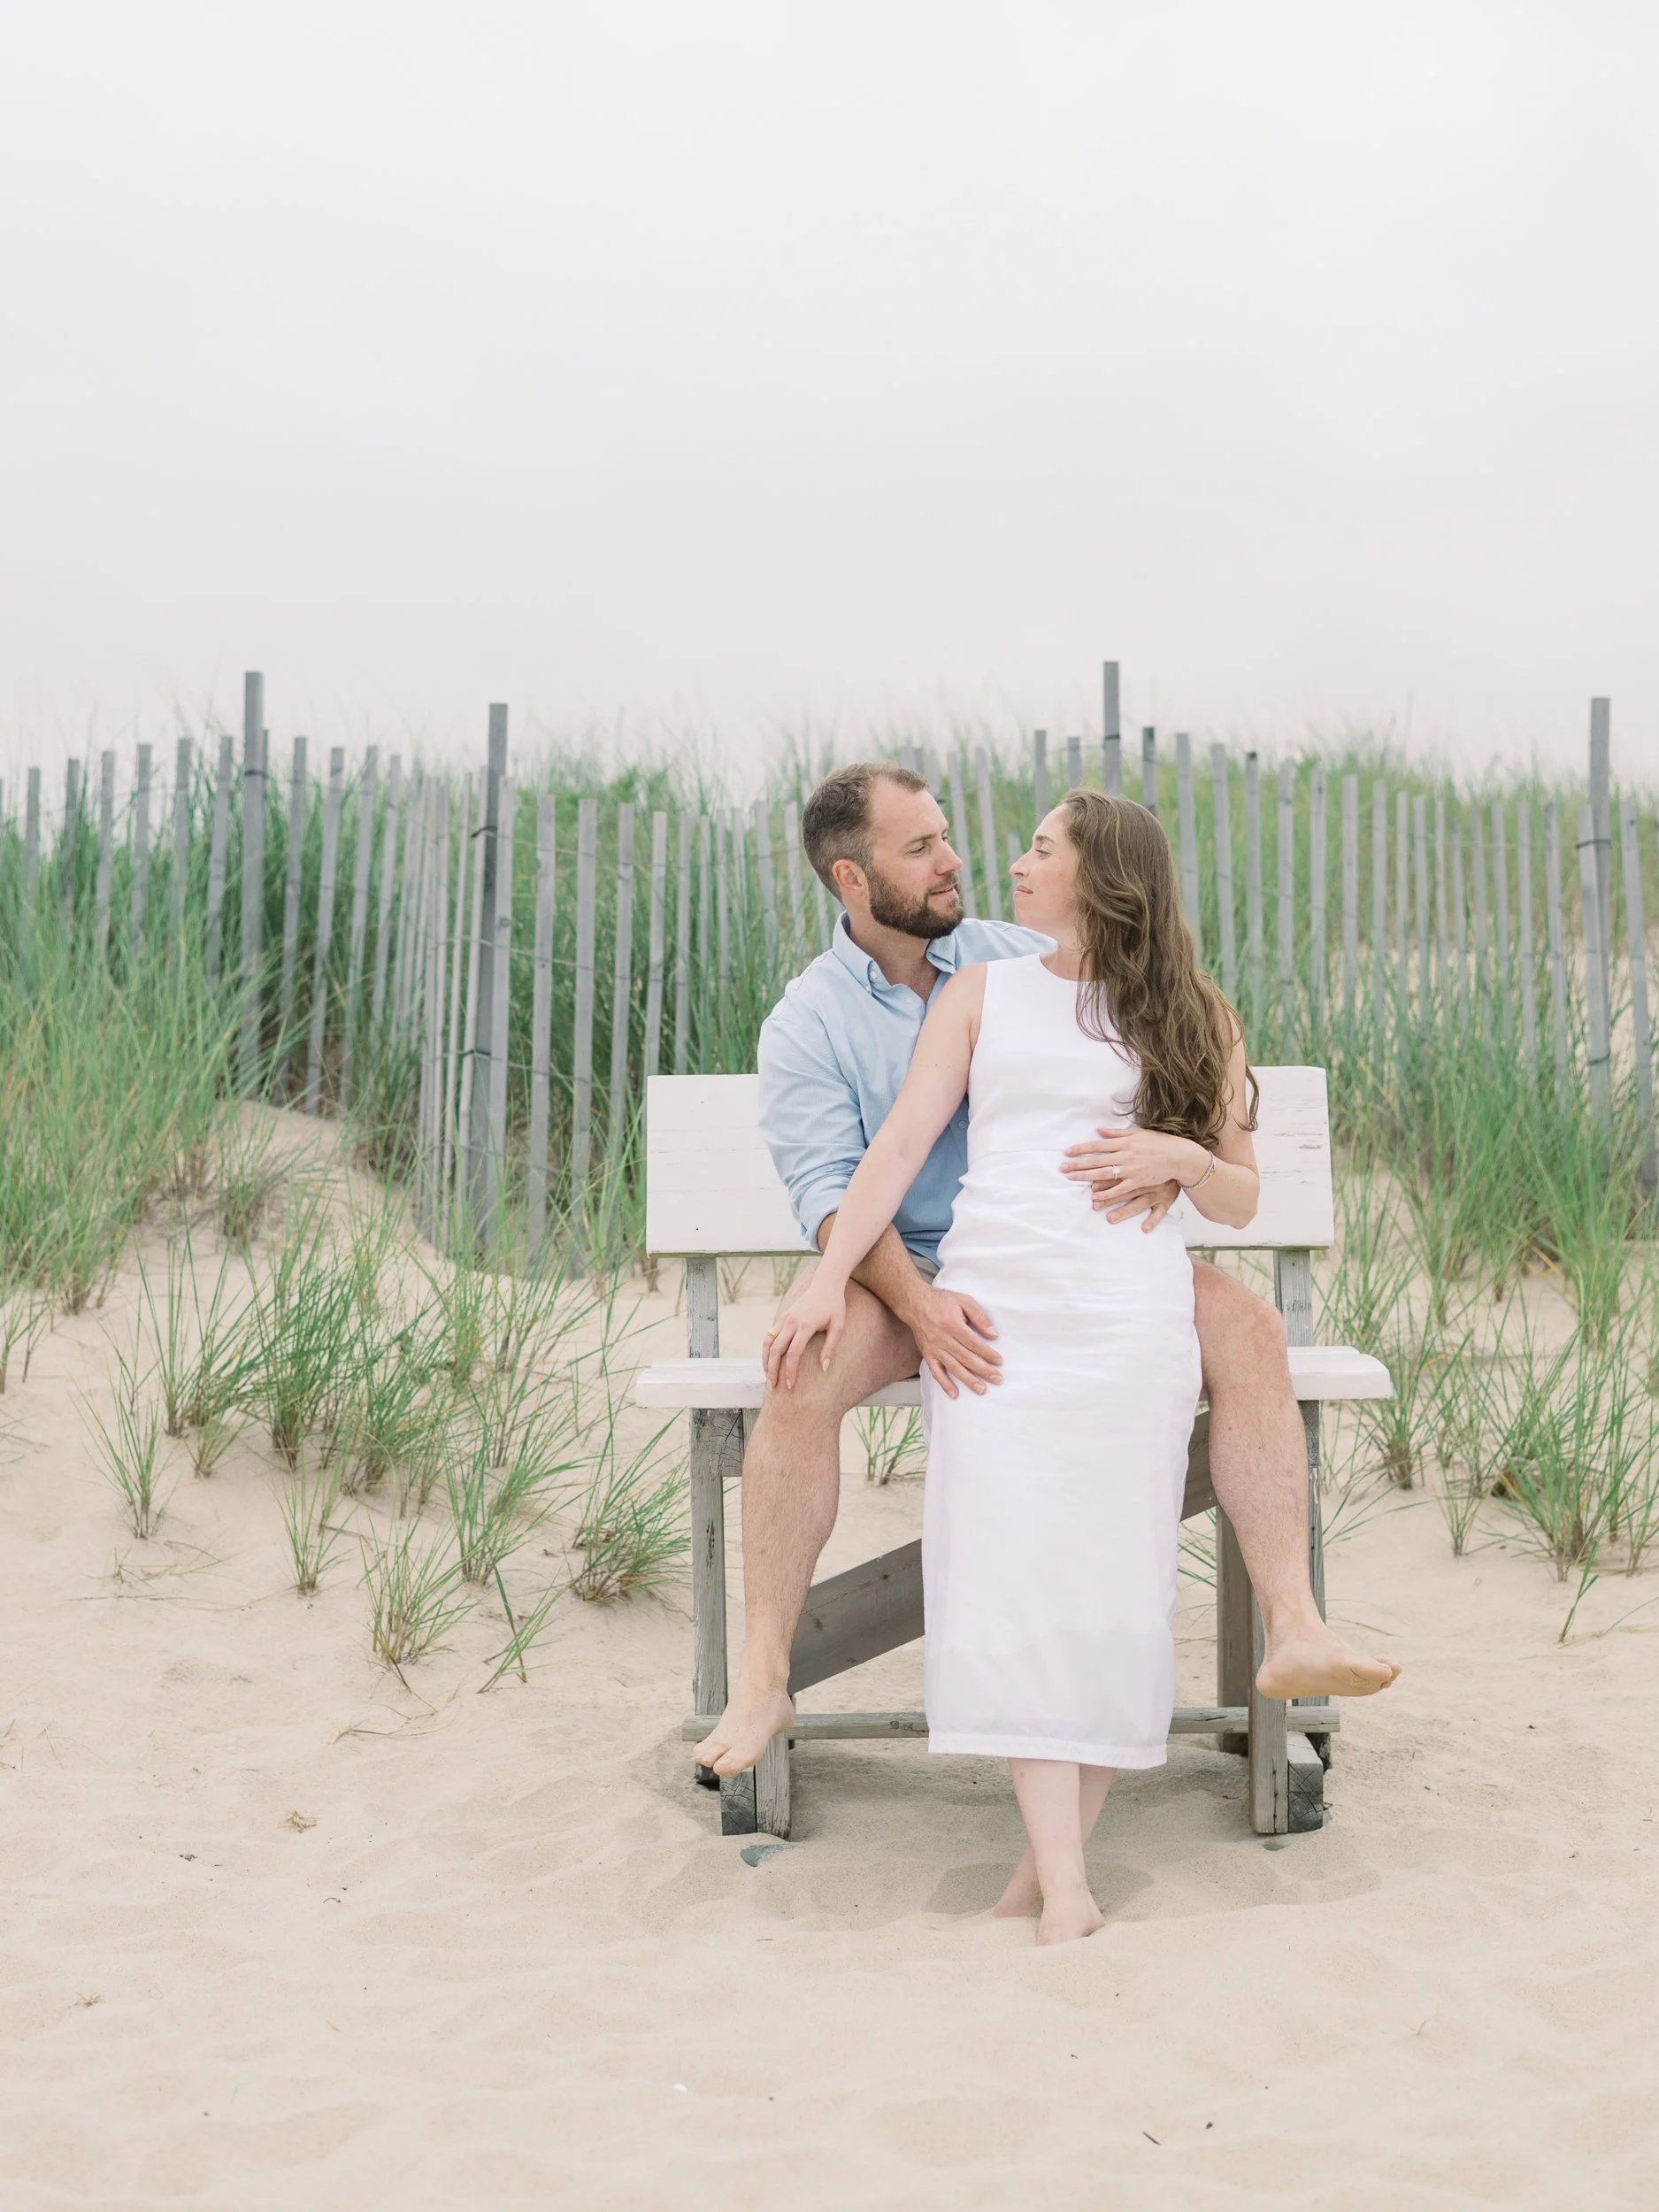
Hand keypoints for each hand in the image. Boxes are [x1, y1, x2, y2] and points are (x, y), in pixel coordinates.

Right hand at [764, 1275, 848, 1389]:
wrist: (825, 1284)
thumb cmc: (835, 1306)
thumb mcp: (839, 1326)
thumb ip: (830, 1347)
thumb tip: (824, 1368)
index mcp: (805, 1325)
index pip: (794, 1353)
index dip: (791, 1371)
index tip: (790, 1385)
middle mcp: (791, 1322)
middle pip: (776, 1350)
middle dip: (773, 1370)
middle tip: (773, 1387)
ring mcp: (785, 1318)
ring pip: (768, 1342)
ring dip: (766, 1360)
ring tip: (767, 1376)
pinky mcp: (783, 1316)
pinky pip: (770, 1334)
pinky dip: (767, 1349)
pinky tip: (770, 1360)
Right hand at [906, 1284, 1001, 1399]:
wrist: (915, 1303)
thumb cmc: (941, 1301)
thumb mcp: (963, 1301)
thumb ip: (979, 1317)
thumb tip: (993, 1334)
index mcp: (953, 1324)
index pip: (974, 1343)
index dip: (987, 1354)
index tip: (999, 1362)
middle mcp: (943, 1339)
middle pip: (966, 1358)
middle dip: (983, 1370)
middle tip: (997, 1380)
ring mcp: (934, 1349)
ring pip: (953, 1367)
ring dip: (968, 1380)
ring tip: (981, 1389)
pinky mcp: (927, 1354)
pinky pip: (936, 1372)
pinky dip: (945, 1384)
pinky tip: (955, 1394)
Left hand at [1062, 1126, 1202, 1232]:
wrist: (1178, 1155)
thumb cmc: (1159, 1143)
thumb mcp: (1138, 1133)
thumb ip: (1117, 1134)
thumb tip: (1099, 1130)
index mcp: (1124, 1143)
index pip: (1097, 1145)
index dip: (1081, 1149)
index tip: (1067, 1152)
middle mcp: (1126, 1155)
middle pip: (1097, 1160)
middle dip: (1078, 1164)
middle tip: (1062, 1169)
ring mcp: (1132, 1169)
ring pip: (1105, 1174)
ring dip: (1087, 1177)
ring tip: (1072, 1179)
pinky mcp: (1139, 1181)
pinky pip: (1121, 1189)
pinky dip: (1108, 1193)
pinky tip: (1095, 1196)